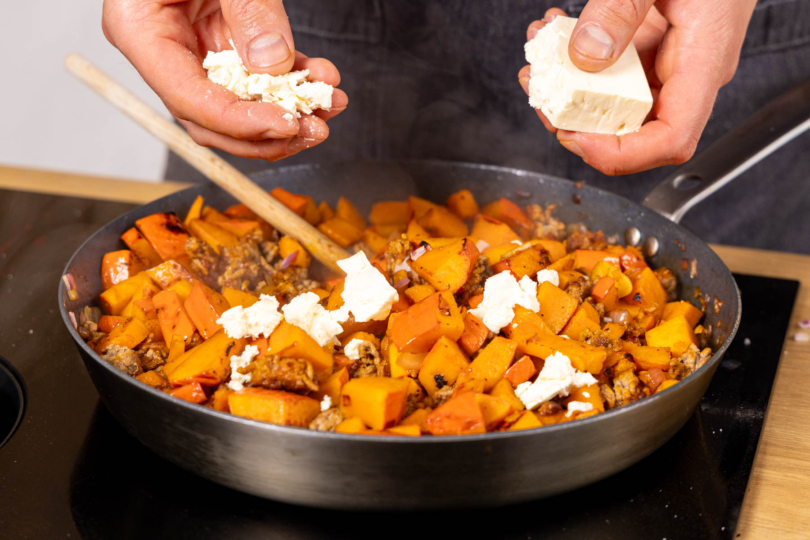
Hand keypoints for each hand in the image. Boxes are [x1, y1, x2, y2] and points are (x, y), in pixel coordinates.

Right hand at [103, 0, 347, 160]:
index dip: (239, 123)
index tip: (286, 126)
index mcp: (139, 30)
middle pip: (212, 119)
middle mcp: (164, 48)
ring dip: (289, 112)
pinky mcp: (223, 40)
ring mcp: (194, 48)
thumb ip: (246, 8)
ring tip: (330, 105)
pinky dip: (292, 81)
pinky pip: (257, 77)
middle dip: (268, 133)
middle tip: (315, 129)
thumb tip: (272, 65)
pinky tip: (322, 79)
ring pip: (239, 106)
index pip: (188, 100)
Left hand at [519, 1, 755, 175]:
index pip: (671, 139)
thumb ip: (622, 8)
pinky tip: (556, 35)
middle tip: (542, 98)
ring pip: (617, 102)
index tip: (575, 136)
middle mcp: (688, 73)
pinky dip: (579, 61)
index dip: (621, 153)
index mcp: (704, 61)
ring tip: (539, 63)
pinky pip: (613, 70)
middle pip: (636, 130)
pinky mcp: (653, 46)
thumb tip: (585, 56)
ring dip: (570, 91)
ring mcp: (670, 62)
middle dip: (580, 123)